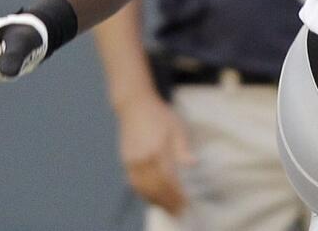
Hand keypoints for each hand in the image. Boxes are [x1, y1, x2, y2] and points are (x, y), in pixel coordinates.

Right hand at [117, 92, 195, 214]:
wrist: (135, 106)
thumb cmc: (160, 115)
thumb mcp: (177, 127)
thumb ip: (183, 148)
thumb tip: (192, 164)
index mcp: (157, 150)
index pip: (168, 180)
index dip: (176, 194)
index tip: (185, 203)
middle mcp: (143, 160)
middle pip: (155, 189)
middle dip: (167, 202)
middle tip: (178, 211)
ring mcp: (132, 162)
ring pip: (143, 190)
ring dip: (155, 201)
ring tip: (167, 208)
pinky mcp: (125, 162)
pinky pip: (134, 185)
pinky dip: (143, 194)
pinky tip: (152, 197)